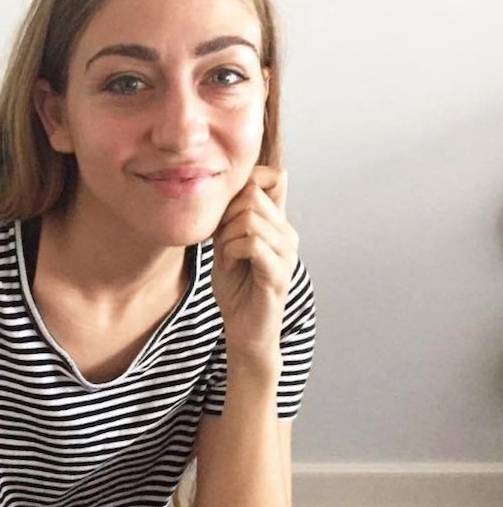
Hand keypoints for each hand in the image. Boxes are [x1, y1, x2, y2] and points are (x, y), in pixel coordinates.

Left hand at [212, 166, 297, 360]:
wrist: (244, 329)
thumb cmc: (236, 288)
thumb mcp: (228, 245)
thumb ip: (230, 219)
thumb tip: (220, 189)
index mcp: (277, 224)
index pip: (274, 177)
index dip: (245, 182)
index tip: (223, 212)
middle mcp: (287, 234)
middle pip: (253, 195)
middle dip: (225, 215)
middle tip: (219, 241)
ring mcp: (286, 253)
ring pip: (249, 218)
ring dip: (225, 237)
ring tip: (224, 256)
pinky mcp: (278, 273)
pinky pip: (252, 243)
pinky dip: (230, 251)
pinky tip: (228, 265)